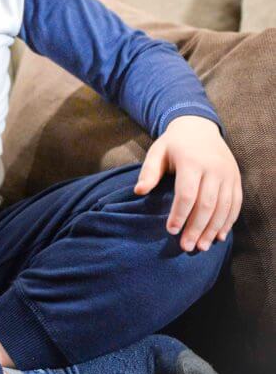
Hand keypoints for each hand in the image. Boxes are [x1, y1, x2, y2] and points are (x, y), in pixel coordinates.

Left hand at [134, 115, 242, 252]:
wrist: (199, 126)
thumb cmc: (174, 144)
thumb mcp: (158, 151)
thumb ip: (149, 171)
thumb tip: (138, 191)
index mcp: (192, 161)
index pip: (187, 193)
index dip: (179, 214)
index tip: (171, 230)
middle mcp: (214, 168)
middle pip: (207, 204)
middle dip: (196, 228)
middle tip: (186, 247)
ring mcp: (228, 173)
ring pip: (223, 207)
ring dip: (213, 230)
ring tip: (201, 246)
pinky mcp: (236, 178)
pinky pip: (235, 204)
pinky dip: (228, 222)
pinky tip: (218, 236)